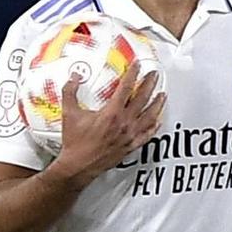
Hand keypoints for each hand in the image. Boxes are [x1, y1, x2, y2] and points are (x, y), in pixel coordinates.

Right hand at [53, 61, 164, 182]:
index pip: (126, 88)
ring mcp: (130, 135)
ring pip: (150, 116)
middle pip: (142, 99)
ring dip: (157, 104)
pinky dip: (154, 126)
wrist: (79, 165)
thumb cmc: (75, 142)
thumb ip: (70, 92)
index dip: (133, 74)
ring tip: (162, 95)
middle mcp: (124, 123)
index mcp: (111, 113)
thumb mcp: (69, 113)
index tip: (137, 65)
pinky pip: (147, 134)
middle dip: (149, 84)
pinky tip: (158, 120)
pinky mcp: (131, 146)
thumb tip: (73, 77)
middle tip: (154, 75)